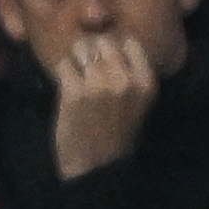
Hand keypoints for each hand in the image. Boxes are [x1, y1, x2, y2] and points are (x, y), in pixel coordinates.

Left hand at [48, 30, 160, 180]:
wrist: (97, 166)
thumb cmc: (116, 134)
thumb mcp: (136, 102)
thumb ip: (128, 74)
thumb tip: (107, 42)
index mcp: (146, 81)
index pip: (129, 42)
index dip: (113, 48)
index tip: (106, 62)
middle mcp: (125, 79)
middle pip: (102, 41)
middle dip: (91, 51)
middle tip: (86, 70)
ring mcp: (99, 85)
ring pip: (80, 48)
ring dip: (75, 61)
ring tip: (77, 79)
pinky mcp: (74, 93)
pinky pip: (63, 65)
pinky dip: (62, 75)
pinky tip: (67, 90)